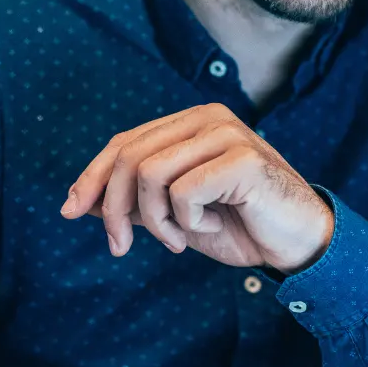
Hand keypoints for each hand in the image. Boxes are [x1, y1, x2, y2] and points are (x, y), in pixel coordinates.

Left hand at [61, 103, 333, 273]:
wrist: (296, 244)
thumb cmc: (241, 225)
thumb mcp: (175, 214)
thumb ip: (135, 200)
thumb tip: (80, 200)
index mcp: (191, 123)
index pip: (124, 143)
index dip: (91, 177)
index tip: (71, 212)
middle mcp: (208, 119)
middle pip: (129, 157)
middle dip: (112, 208)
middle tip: (119, 247)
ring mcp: (227, 134)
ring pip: (150, 174)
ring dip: (155, 220)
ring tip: (178, 240)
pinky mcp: (242, 159)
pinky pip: (183, 192)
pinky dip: (186, 222)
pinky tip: (210, 226)